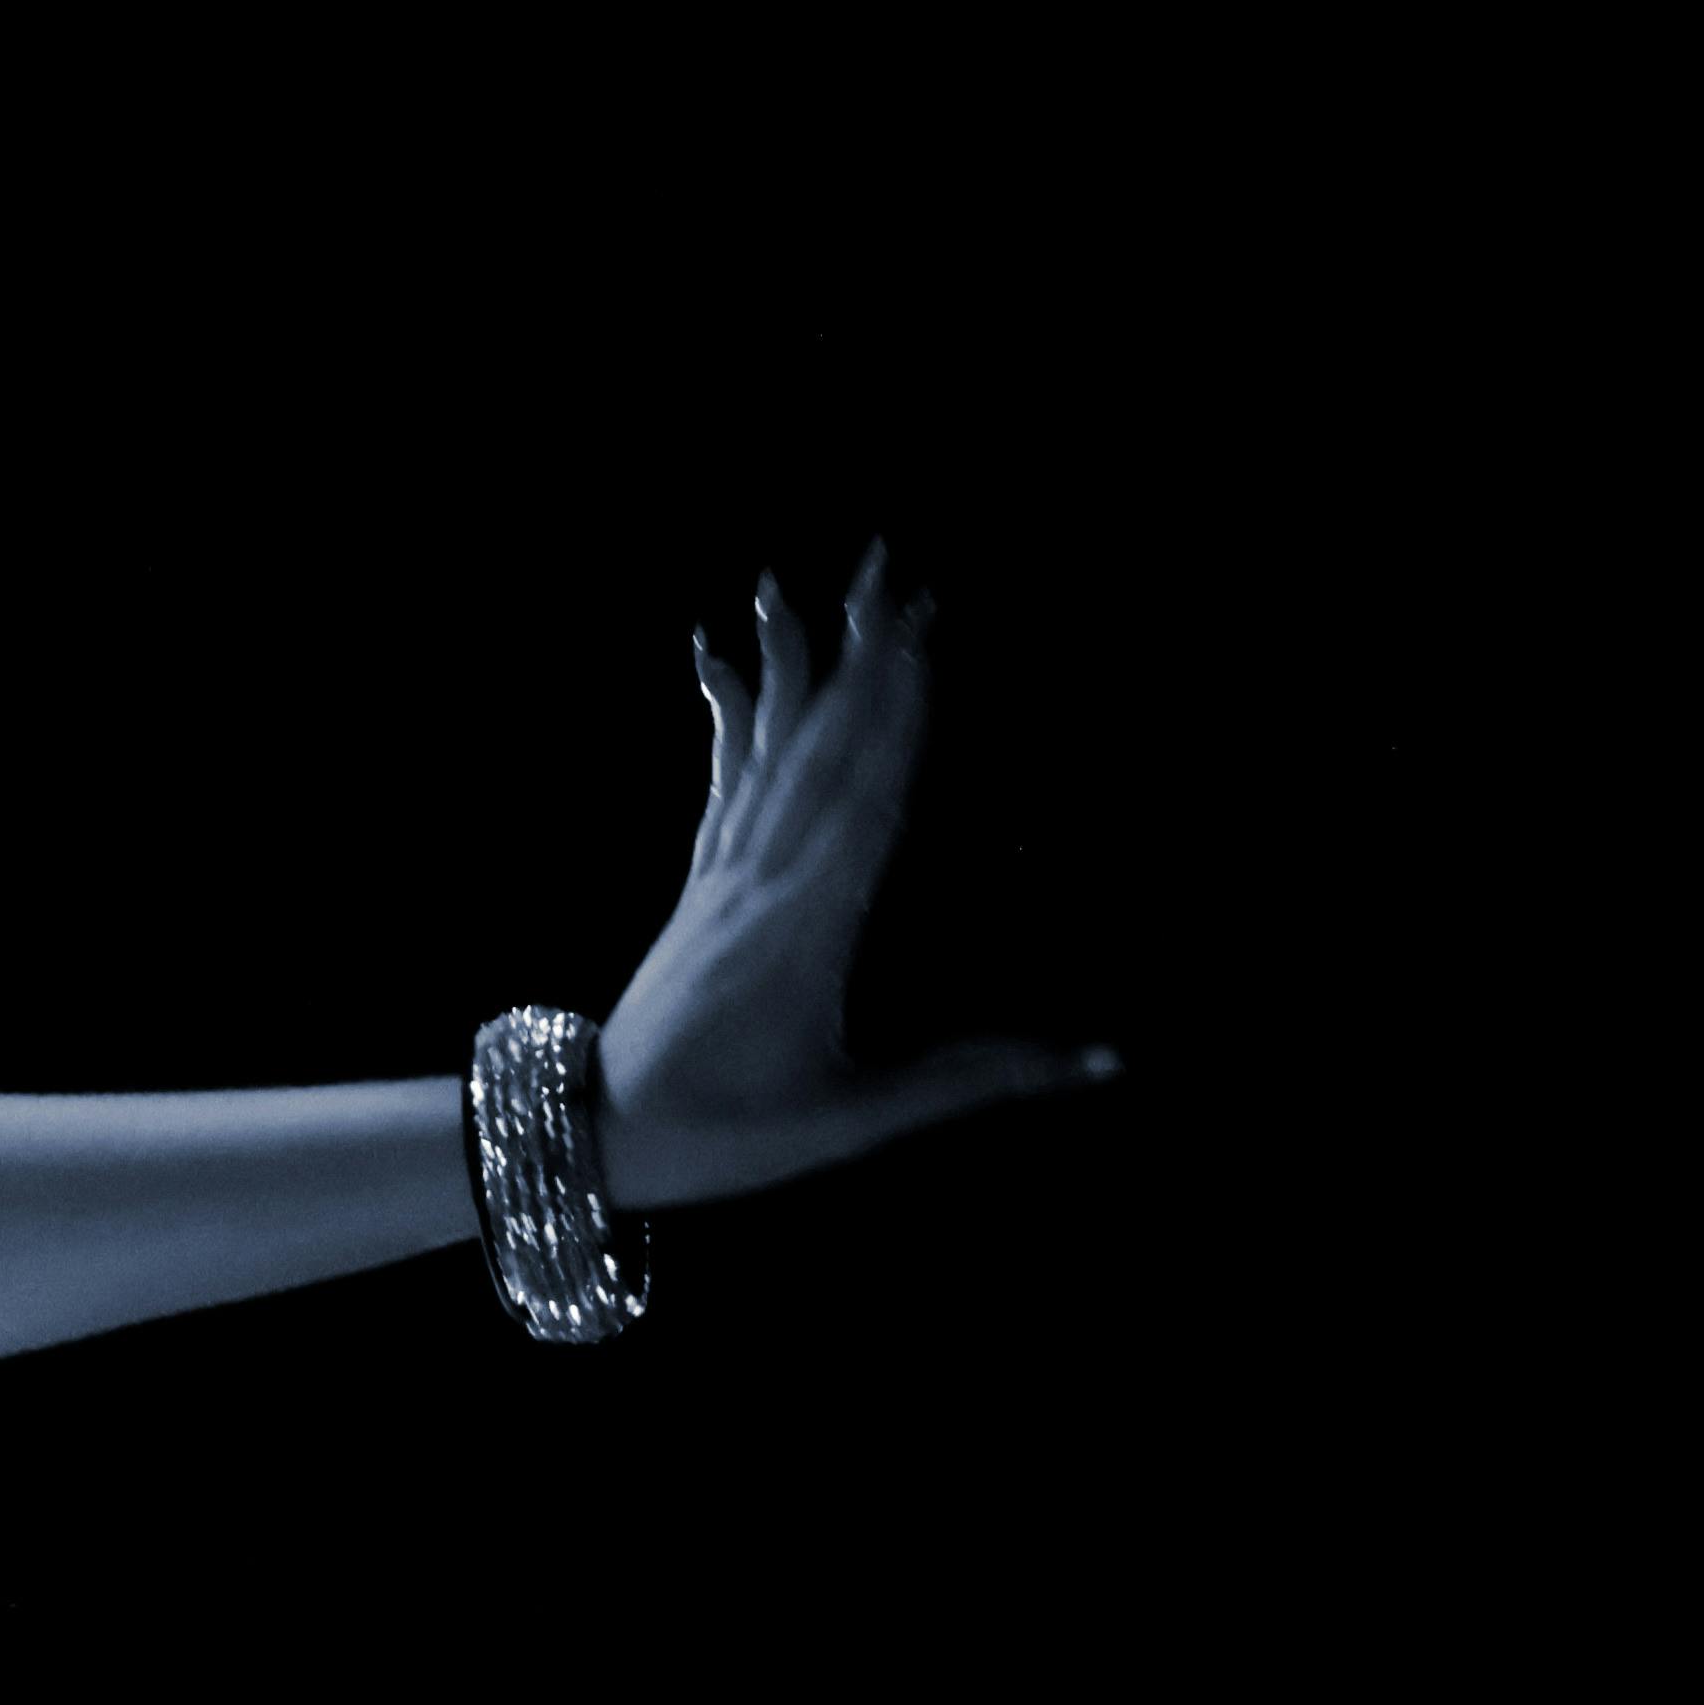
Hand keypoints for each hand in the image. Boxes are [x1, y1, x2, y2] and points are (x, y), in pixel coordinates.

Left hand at [592, 556, 1110, 1209]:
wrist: (603, 1130)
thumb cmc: (732, 1133)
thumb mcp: (859, 1116)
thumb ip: (974, 1079)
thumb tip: (1101, 1059)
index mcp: (808, 927)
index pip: (866, 800)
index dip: (896, 717)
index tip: (920, 641)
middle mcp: (762, 880)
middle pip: (819, 749)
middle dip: (854, 659)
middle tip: (881, 571)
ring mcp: (723, 874)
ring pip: (765, 750)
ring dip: (786, 665)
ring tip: (789, 582)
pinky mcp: (699, 883)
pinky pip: (721, 780)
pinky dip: (726, 715)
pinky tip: (719, 659)